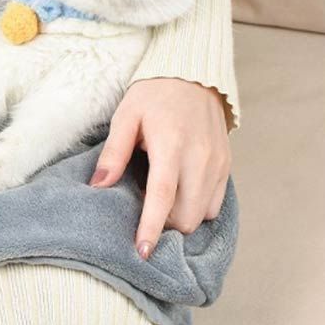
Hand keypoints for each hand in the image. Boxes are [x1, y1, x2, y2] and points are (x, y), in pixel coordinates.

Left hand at [89, 78, 230, 258]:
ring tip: (161, 205)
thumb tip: (98, 186)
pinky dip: (198, 209)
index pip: (163, 196)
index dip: (151, 226)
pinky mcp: (226, 164)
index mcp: (171, 144)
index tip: (142, 251)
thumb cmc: (154, 93)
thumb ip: (114, 152)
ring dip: (181, 219)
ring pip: (203, 214)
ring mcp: (217, 162)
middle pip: (186, 215)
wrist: (193, 73)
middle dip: (164, 226)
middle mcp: (199, 157)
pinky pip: (215, 203)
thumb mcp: (126, 115)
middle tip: (144, 216)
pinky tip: (181, 195)